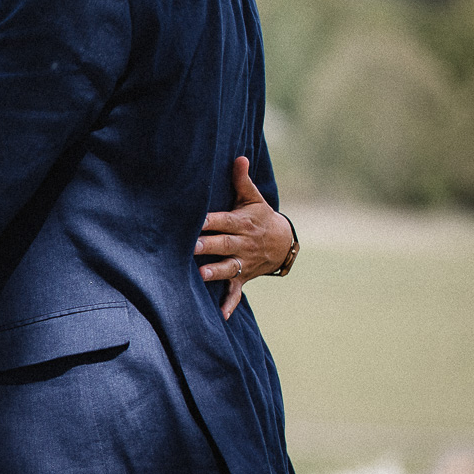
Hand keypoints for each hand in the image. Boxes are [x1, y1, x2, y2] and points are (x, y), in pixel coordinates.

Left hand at [197, 156, 293, 319]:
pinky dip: (229, 304)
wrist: (283, 242)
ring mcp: (244, 262)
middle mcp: (242, 243)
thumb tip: (238, 157)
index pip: (223, 221)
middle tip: (190, 246)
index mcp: (242, 223)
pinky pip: (237, 292)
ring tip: (202, 274)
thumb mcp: (253, 199)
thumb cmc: (260, 216)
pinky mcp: (245, 277)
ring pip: (229, 267)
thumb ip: (242, 181)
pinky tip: (220, 316)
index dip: (209, 221)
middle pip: (223, 244)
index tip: (194, 220)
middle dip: (208, 245)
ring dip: (217, 271)